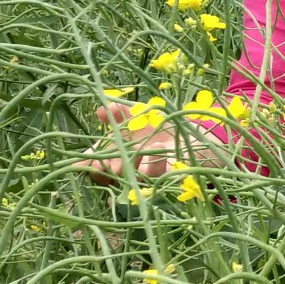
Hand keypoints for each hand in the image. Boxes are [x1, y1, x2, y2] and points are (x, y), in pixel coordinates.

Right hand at [76, 99, 207, 181]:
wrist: (201, 142)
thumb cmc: (165, 130)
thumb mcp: (143, 118)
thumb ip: (123, 114)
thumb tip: (103, 107)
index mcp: (122, 152)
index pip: (98, 159)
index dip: (88, 161)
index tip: (83, 161)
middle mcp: (133, 166)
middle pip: (110, 174)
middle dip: (106, 168)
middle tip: (107, 164)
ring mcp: (151, 174)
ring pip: (133, 176)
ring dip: (131, 165)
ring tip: (133, 154)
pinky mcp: (170, 175)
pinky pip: (160, 174)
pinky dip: (157, 161)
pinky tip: (158, 147)